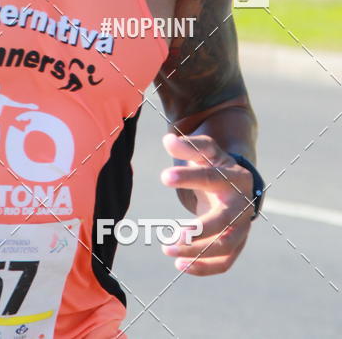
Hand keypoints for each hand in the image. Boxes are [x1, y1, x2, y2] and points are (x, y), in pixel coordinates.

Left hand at [160, 133, 254, 275]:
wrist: (239, 186)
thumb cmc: (217, 166)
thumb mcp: (206, 152)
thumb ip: (188, 145)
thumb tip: (168, 140)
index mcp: (234, 177)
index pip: (211, 177)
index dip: (188, 177)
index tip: (164, 176)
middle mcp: (242, 205)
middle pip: (224, 222)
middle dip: (200, 231)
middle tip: (173, 236)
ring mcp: (242, 227)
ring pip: (224, 246)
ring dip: (196, 252)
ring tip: (167, 248)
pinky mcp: (238, 244)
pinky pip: (225, 262)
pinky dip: (204, 267)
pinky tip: (179, 265)